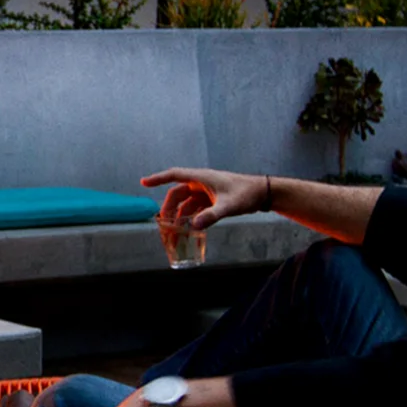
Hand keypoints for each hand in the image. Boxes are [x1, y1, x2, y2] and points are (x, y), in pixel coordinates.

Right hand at [142, 166, 267, 230]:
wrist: (263, 193)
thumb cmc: (247, 194)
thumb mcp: (228, 206)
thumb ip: (211, 216)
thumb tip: (194, 226)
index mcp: (202, 178)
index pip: (175, 175)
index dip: (158, 178)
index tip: (144, 182)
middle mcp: (201, 183)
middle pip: (177, 193)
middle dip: (168, 208)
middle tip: (162, 223)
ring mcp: (206, 191)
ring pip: (186, 202)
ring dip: (179, 215)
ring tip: (174, 231)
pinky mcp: (212, 199)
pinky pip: (195, 208)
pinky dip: (190, 217)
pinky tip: (188, 229)